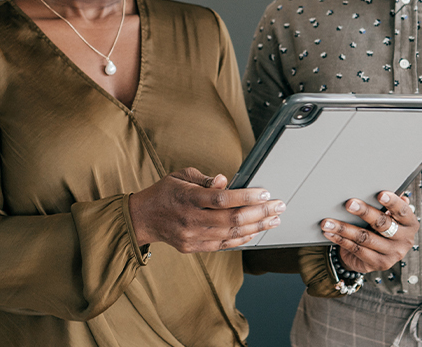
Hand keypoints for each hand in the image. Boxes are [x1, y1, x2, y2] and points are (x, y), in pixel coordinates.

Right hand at [129, 167, 284, 252]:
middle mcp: (191, 219)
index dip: (246, 196)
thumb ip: (205, 179)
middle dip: (260, 213)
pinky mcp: (194, 247)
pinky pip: (223, 245)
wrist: (143, 218)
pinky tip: (255, 232)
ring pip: (230, 234)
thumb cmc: (165, 193)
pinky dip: (241, 239)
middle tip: (278, 206)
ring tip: (274, 220)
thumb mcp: (181, 175)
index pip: (222, 199)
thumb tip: (225, 181)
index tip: (264, 193)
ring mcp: (192, 236)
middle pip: (231, 219)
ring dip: (256, 227)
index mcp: (187, 197)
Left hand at [319, 191, 418, 272]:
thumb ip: (389, 204)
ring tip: (328, 221)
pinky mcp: (378, 264)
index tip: (380, 194)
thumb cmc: (381, 227)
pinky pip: (356, 249)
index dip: (392, 202)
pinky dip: (341, 239)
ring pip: (365, 238)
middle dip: (364, 212)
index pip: (403, 211)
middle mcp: (405, 240)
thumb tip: (395, 192)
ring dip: (344, 228)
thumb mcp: (388, 215)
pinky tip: (330, 232)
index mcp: (410, 224)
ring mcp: (392, 254)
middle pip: (382, 224)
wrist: (375, 254)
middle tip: (349, 203)